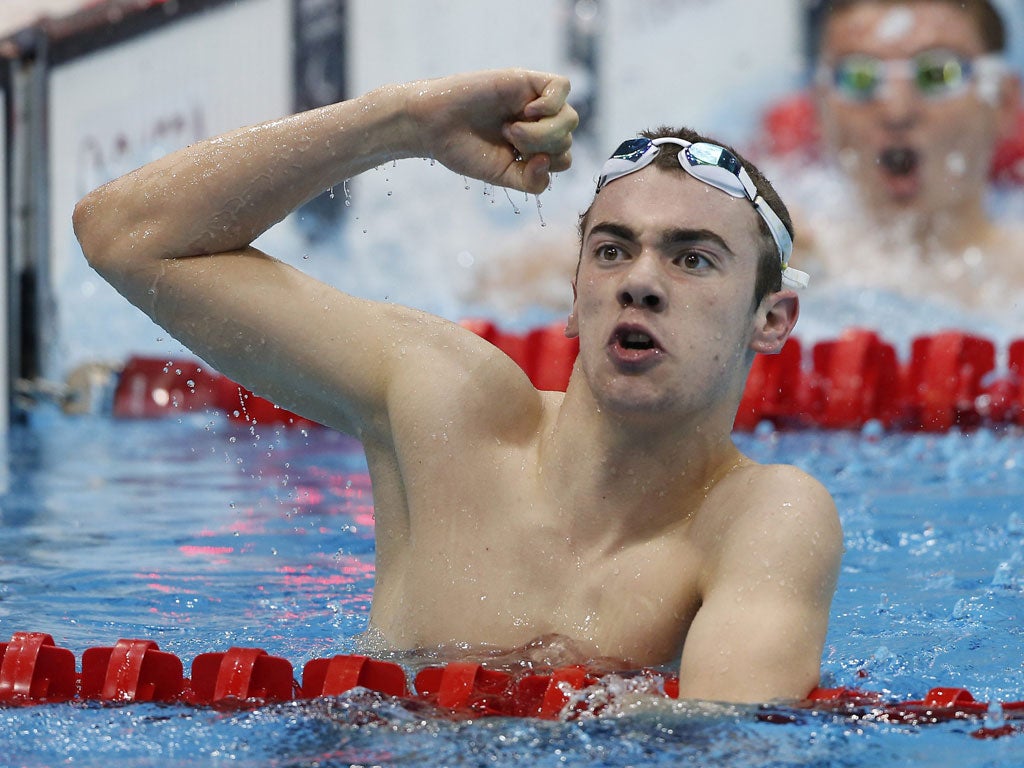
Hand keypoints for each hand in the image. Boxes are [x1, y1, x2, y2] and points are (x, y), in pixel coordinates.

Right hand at [401, 69, 577, 193]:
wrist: (433, 126)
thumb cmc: (463, 150)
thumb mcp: (502, 176)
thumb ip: (531, 181)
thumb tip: (548, 161)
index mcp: (534, 146)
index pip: (563, 159)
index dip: (546, 166)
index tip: (517, 162)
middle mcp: (537, 123)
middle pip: (568, 139)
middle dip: (542, 147)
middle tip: (507, 140)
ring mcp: (534, 101)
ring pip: (569, 118)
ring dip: (543, 132)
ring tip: (511, 129)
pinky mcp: (526, 80)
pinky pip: (562, 86)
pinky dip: (551, 104)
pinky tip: (528, 111)